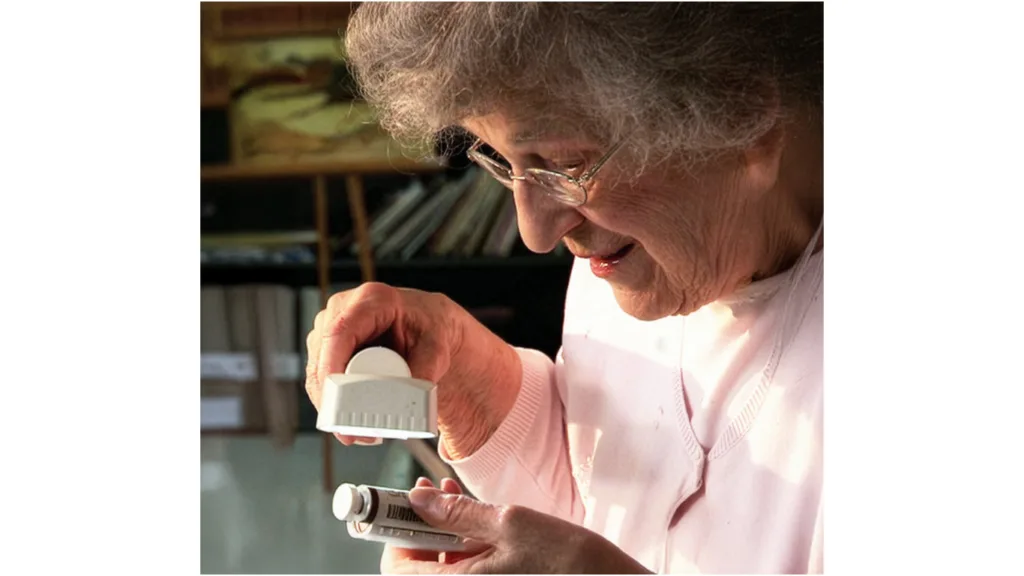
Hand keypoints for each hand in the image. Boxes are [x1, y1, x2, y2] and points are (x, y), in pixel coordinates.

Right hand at [305, 282, 521, 457]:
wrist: (428, 326)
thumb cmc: (431, 329)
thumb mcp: (437, 348)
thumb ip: (428, 368)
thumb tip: (411, 397)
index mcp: (372, 300)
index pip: (339, 333)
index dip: (330, 368)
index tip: (334, 401)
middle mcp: (344, 308)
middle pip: (322, 356)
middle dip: (331, 399)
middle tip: (354, 433)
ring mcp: (331, 326)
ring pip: (317, 370)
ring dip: (330, 404)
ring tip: (359, 433)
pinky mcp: (328, 345)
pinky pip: (320, 376)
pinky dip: (331, 400)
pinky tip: (347, 421)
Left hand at [382, 478, 650, 573]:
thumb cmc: (567, 561)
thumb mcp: (510, 523)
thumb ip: (459, 513)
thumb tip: (420, 501)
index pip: (397, 567)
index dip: (393, 534)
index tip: (397, 506)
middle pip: (418, 566)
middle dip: (419, 527)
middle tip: (429, 494)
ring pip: (441, 567)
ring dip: (441, 532)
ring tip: (454, 498)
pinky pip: (464, 571)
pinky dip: (462, 545)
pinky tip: (475, 519)